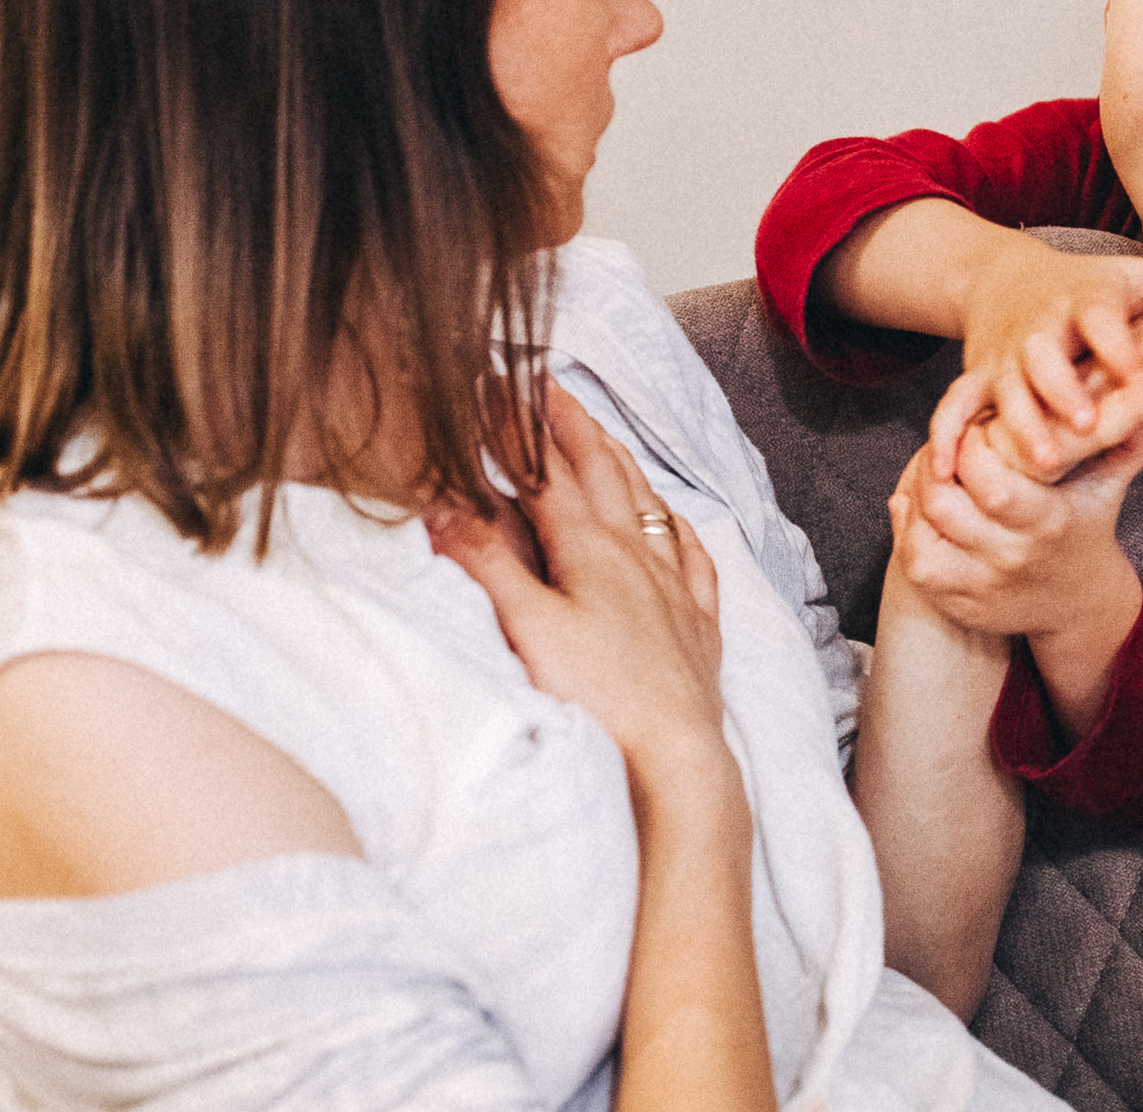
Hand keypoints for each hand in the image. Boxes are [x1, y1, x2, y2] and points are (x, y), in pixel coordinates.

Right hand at [427, 379, 734, 816]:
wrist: (675, 761)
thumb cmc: (599, 700)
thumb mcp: (528, 628)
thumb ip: (486, 562)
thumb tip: (445, 502)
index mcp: (592, 548)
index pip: (547, 470)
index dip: (519, 424)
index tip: (498, 382)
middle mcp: (639, 555)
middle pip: (603, 472)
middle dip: (572, 424)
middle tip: (549, 384)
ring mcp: (674, 588)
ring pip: (649, 504)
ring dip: (620, 462)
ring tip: (603, 435)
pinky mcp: (697, 627)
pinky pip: (692, 556)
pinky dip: (677, 525)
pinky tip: (676, 521)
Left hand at [894, 414, 1142, 636]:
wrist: (1080, 604)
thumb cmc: (1087, 525)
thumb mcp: (1109, 482)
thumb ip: (1127, 433)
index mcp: (1047, 522)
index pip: (991, 484)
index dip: (968, 448)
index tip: (973, 427)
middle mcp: (1011, 557)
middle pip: (945, 507)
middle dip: (932, 468)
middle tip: (943, 446)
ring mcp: (981, 586)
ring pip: (921, 538)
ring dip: (915, 497)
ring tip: (930, 471)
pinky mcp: (959, 603)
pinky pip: (917, 564)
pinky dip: (908, 530)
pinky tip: (918, 505)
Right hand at [933, 219, 1142, 483]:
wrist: (1000, 279)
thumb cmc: (1085, 290)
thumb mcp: (1137, 280)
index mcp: (1088, 303)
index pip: (1106, 320)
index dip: (1125, 345)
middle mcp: (1046, 330)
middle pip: (1052, 358)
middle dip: (1067, 390)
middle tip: (1090, 424)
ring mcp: (1008, 357)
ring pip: (1008, 390)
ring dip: (1022, 422)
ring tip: (1045, 460)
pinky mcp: (979, 379)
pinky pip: (957, 408)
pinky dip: (948, 437)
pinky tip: (945, 469)